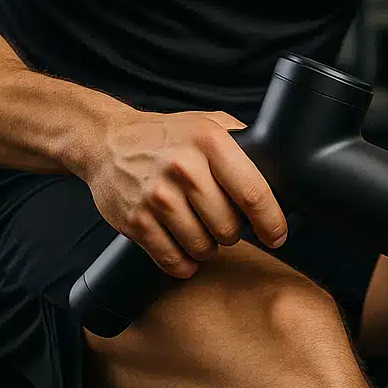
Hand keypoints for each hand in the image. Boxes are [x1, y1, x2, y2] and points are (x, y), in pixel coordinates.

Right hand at [83, 109, 287, 277]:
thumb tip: (281, 169)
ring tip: (199, 230)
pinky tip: (183, 250)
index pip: (253, 193)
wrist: (105, 141)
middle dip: (232, 232)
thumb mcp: (208, 123)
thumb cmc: (166, 136)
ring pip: (203, 247)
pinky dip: (183, 263)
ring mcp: (157, 196)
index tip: (277, 236)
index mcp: (209, 142)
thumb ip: (243, 143)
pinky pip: (173, 260)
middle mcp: (184, 168)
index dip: (271, 222)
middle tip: (222, 223)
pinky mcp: (136, 221)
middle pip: (229, 227)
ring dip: (207, 247)